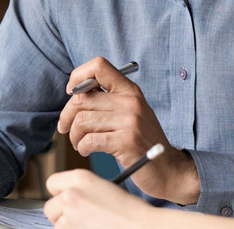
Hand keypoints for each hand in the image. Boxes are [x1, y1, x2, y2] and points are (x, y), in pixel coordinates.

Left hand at [45, 169, 156, 228]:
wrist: (140, 226)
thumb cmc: (129, 210)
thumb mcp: (104, 187)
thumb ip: (82, 189)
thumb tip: (66, 199)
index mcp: (81, 177)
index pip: (52, 183)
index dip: (60, 192)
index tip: (67, 199)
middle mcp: (71, 194)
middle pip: (50, 206)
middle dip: (61, 213)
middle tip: (78, 217)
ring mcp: (68, 215)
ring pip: (57, 223)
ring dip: (69, 226)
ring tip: (91, 224)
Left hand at [57, 57, 199, 204]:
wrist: (167, 168)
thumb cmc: (143, 142)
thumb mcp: (131, 113)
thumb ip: (108, 101)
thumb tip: (74, 92)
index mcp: (130, 90)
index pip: (99, 65)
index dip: (78, 76)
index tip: (72, 94)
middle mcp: (130, 102)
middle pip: (81, 99)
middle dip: (67, 116)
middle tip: (66, 129)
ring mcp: (130, 121)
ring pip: (82, 121)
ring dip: (74, 136)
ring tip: (80, 143)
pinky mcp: (126, 141)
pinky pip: (89, 140)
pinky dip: (82, 147)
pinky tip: (87, 150)